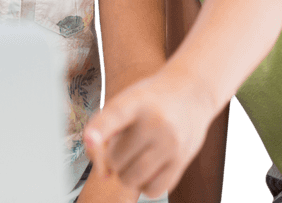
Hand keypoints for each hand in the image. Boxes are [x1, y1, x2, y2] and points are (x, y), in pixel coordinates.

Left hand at [83, 70, 213, 197]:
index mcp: (136, 101)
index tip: (89, 139)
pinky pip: (154, 190)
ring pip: (132, 179)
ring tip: (133, 160)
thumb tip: (103, 174)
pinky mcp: (182, 160)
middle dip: (112, 159)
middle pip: (116, 159)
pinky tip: (148, 171)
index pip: (114, 116)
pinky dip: (144, 186)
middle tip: (122, 147)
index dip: (98, 129)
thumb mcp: (127, 100)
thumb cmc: (150, 101)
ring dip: (125, 175)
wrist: (192, 92)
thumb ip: (105, 129)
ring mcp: (171, 142)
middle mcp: (155, 121)